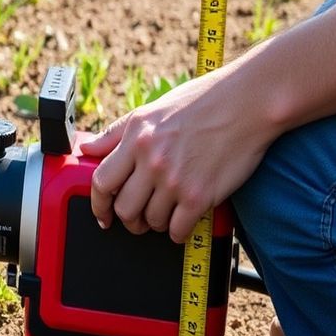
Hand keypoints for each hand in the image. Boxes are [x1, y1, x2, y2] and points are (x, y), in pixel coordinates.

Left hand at [80, 72, 273, 242]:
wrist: (249, 102)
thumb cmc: (201, 102)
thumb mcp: (149, 111)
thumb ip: (114, 133)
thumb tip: (86, 149)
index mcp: (135, 139)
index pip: (101, 183)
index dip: (98, 204)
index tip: (102, 215)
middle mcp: (151, 161)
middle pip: (124, 208)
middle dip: (128, 220)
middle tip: (137, 219)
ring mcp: (175, 181)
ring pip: (151, 221)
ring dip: (155, 224)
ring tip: (164, 214)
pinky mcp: (200, 196)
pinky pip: (177, 230)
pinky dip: (177, 232)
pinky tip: (182, 222)